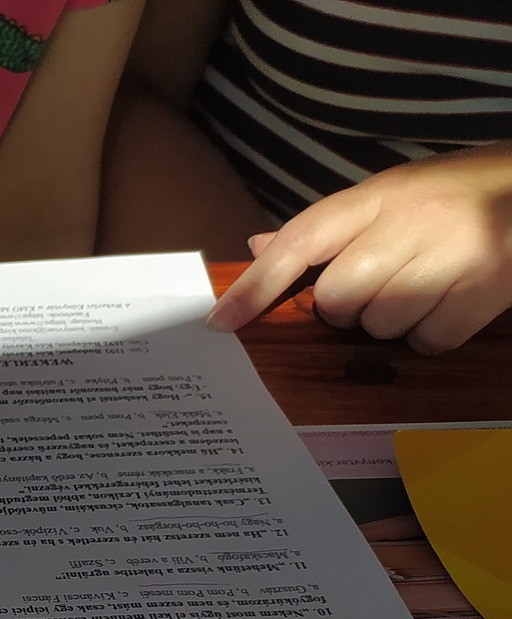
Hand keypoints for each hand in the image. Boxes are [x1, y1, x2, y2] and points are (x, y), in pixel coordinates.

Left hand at [208, 143, 511, 351]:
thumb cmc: (464, 193)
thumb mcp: (398, 192)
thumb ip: (332, 225)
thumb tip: (259, 245)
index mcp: (383, 192)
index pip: (301, 240)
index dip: (256, 285)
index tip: (220, 322)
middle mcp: (413, 220)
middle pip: (337, 296)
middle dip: (349, 304)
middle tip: (386, 279)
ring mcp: (453, 255)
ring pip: (380, 323)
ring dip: (394, 319)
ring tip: (428, 284)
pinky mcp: (487, 289)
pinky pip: (427, 340)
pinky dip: (433, 333)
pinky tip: (454, 301)